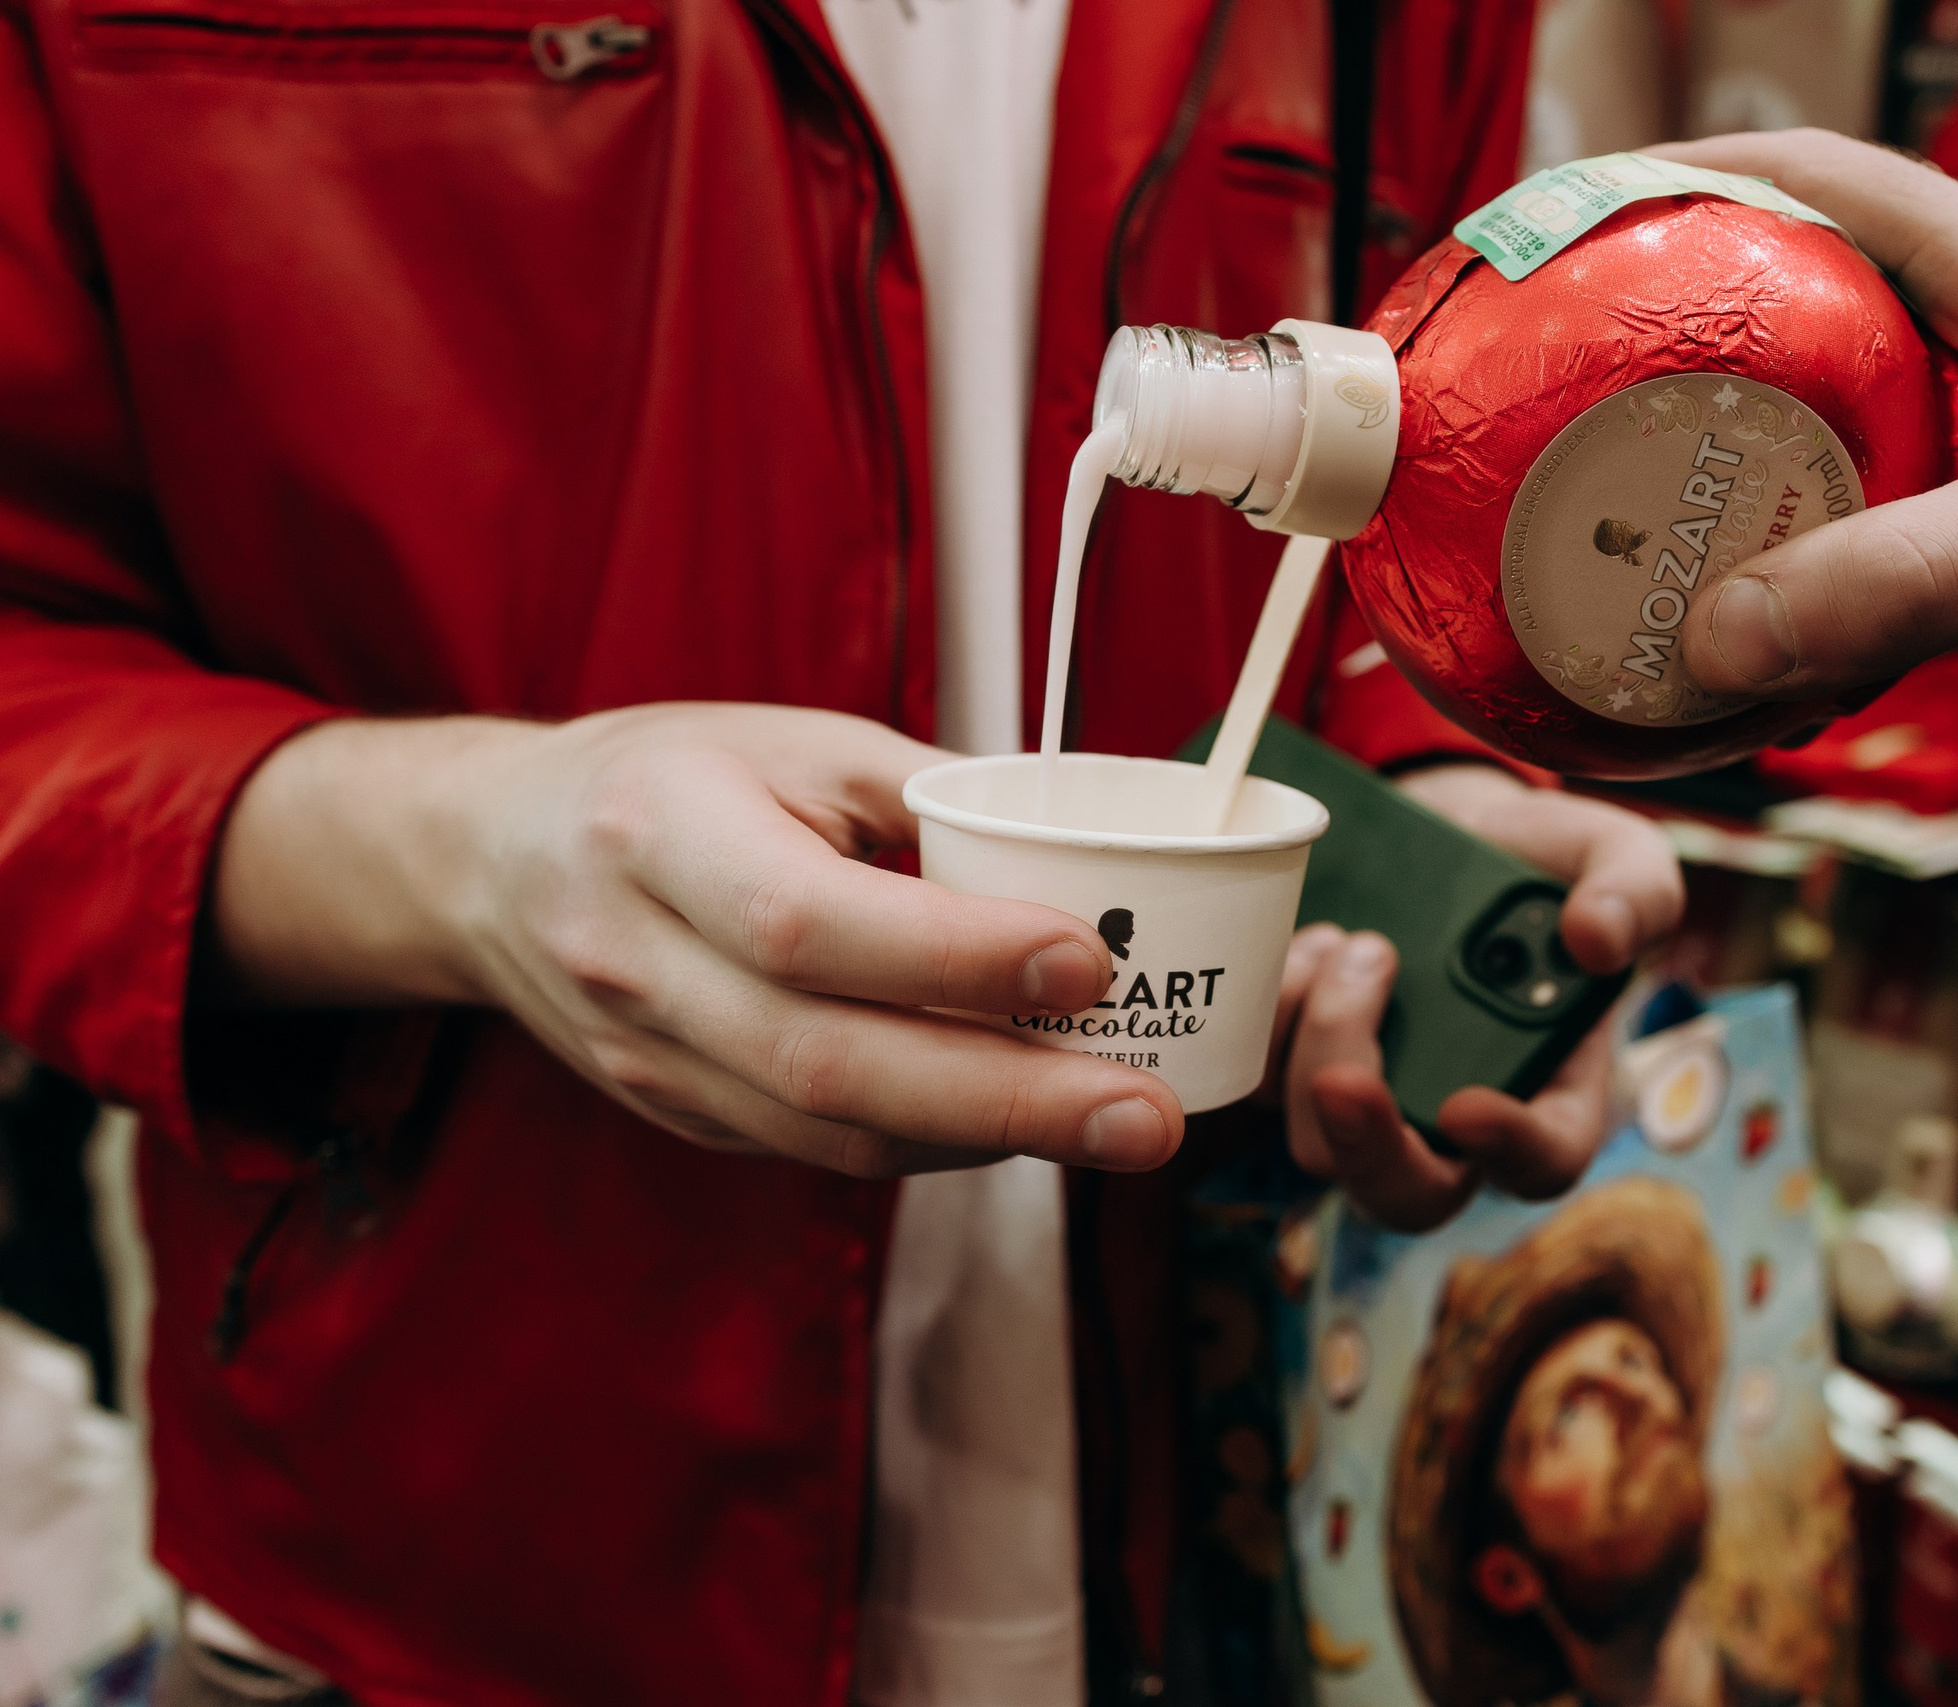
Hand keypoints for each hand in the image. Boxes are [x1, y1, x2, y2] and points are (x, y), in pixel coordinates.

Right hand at [211, 705, 1183, 1176]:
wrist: (493, 860)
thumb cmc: (672, 776)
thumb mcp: (794, 742)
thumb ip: (931, 798)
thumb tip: (1097, 862)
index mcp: (658, 828)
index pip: (809, 920)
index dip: (954, 955)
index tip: (1090, 961)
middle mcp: (638, 960)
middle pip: (830, 1064)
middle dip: (1009, 1098)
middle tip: (1149, 1115)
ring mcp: (650, 1058)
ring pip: (831, 1132)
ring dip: (991, 1139)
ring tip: (1124, 1126)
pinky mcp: (678, 1114)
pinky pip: (820, 1151)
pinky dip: (936, 1145)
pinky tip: (1027, 1125)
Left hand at [1271, 764, 1681, 1230]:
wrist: (1448, 831)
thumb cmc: (1539, 863)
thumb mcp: (1615, 856)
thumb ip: (1635, 893)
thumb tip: (1597, 941)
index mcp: (1552, 1089)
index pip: (1542, 1163)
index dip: (1508, 1151)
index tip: (1469, 1106)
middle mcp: (1457, 1119)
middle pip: (1406, 1194)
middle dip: (1368, 1146)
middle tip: (1343, 1077)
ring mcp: (1376, 1100)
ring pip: (1319, 1141)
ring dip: (1318, 1046)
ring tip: (1343, 944)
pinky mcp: (1303, 1066)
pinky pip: (1263, 1083)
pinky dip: (1270, 1020)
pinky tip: (1304, 945)